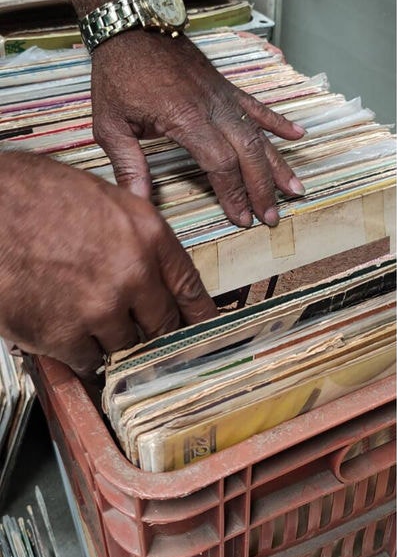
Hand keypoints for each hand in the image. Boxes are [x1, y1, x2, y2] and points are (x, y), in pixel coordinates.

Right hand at [0, 152, 218, 376]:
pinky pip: (88, 361)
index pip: (190, 287)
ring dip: (114, 342)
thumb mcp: (103, 199)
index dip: (200, 314)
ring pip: (126, 345)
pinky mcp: (63, 333)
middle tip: (145, 335)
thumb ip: (135, 234)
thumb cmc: (30, 194)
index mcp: (148, 235)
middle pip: (163, 323)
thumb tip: (152, 262)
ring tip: (93, 327)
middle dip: (156, 332)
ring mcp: (99, 307)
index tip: (205, 329)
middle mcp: (133, 273)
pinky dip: (83, 357)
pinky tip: (73, 343)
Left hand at [90, 30, 306, 227]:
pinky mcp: (226, 87)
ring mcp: (223, 97)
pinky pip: (258, 108)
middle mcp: (213, 109)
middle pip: (248, 155)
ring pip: (259, 136)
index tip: (241, 218)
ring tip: (295, 190)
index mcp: (186, 119)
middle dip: (262, 189)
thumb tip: (136, 200)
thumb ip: (127, 163)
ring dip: (279, 165)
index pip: (220, 164)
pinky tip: (298, 136)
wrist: (131, 26)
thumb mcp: (109, 122)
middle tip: (271, 217)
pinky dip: (279, 122)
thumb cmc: (118, 73)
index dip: (234, 193)